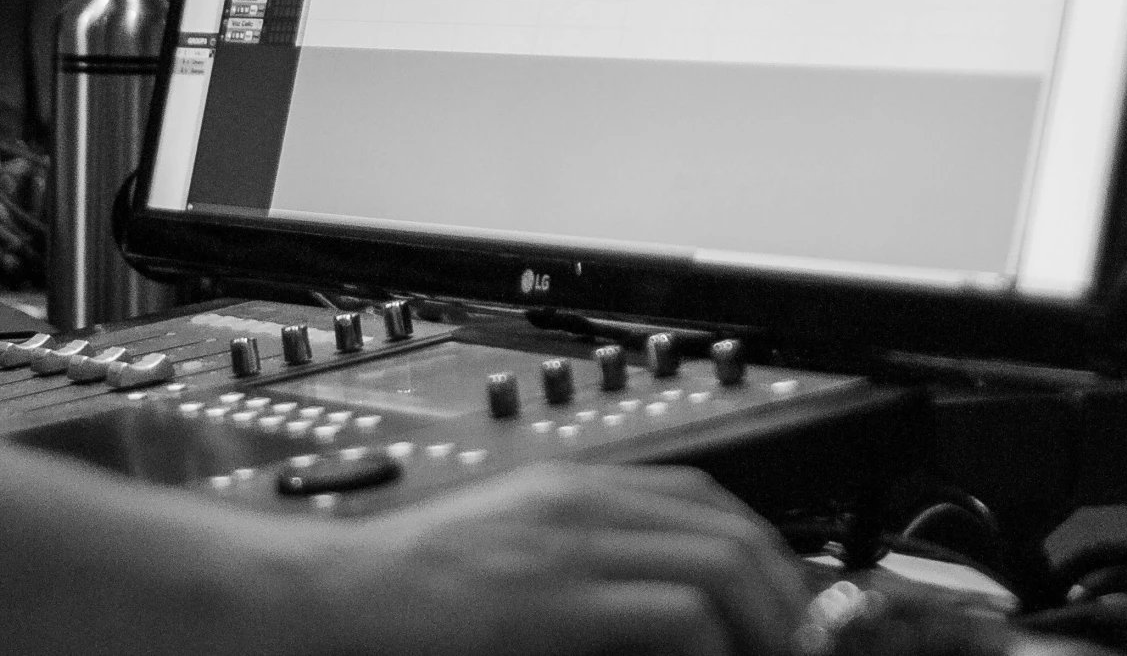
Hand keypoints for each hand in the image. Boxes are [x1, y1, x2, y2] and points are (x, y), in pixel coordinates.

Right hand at [286, 463, 810, 655]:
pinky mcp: (557, 599)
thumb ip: (579, 560)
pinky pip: (677, 611)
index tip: (786, 598)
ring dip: (765, 618)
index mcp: (573, 486)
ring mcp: (572, 545)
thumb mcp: (508, 553)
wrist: (326, 598)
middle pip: (728, 525)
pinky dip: (715, 645)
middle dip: (783, 587)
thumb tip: (657, 605)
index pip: (705, 495)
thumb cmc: (404, 592)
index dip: (763, 546)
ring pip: (720, 561)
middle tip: (800, 642)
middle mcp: (582, 501)